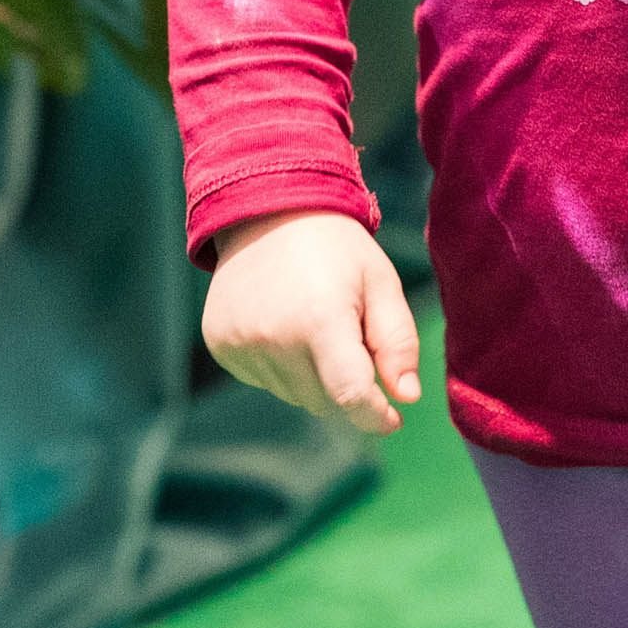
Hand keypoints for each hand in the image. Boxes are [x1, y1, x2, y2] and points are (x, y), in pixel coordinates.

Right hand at [203, 210, 421, 434]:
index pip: (350, 397)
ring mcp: (241, 344)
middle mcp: (274, 338)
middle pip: (324, 402)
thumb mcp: (380, 283)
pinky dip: (281, 366)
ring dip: (313, 377)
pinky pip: (264, 381)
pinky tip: (283, 325)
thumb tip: (406, 398)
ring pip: (294, 395)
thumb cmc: (336, 248)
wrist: (266, 209)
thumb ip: (398, 342)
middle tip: (348, 336)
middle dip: (346, 385)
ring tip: (312, 322)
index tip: (391, 418)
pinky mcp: (221, 345)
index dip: (375, 416)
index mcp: (320, 320)